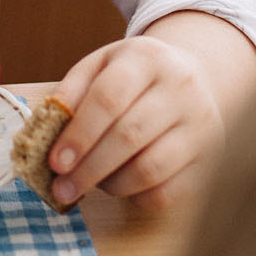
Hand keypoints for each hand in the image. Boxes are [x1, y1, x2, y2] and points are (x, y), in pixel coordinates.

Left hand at [41, 33, 227, 210]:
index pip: (109, 98)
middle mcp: (180, 89)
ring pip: (151, 168)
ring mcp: (201, 125)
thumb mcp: (100, 64)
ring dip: (112, 184)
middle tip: (62, 188)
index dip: (79, 135)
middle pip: (129, 136)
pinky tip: (121, 187)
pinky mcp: (209, 157)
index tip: (55, 163)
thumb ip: (72, 91)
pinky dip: (138, 197)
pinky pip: (170, 191)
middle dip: (89, 168)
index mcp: (146, 58)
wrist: (192, 75)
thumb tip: (46, 130)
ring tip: (90, 183)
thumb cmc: (134, 73)